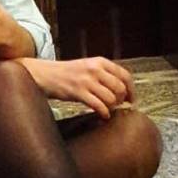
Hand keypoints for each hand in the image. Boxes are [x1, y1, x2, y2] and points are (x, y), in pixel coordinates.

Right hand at [16, 56, 134, 118]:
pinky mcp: (78, 92)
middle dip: (121, 100)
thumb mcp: (88, 66)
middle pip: (120, 88)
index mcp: (100, 62)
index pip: (125, 75)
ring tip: (107, 109)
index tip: (131, 99)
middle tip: (117, 106)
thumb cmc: (67, 73)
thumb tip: (122, 89)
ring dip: (112, 107)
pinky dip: (104, 113)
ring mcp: (86, 81)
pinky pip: (99, 105)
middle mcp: (95, 69)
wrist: (46, 74)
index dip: (131, 90)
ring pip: (111, 98)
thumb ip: (104, 74)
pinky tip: (103, 115)